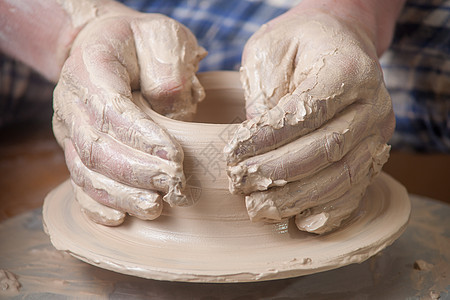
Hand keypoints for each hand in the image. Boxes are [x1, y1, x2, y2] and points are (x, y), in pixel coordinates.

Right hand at [53, 8, 205, 224]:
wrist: (106, 45)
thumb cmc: (140, 43)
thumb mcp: (162, 37)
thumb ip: (169, 70)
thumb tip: (172, 115)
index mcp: (91, 69)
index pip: (113, 110)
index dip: (143, 138)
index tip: (176, 158)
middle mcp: (72, 104)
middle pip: (96, 148)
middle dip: (136, 173)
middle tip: (172, 186)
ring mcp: (71, 130)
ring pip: (85, 172)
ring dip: (120, 195)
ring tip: (155, 208)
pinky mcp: (77, 150)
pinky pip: (79, 183)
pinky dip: (97, 205)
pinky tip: (120, 219)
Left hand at [225, 9, 394, 232]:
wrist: (337, 42)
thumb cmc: (297, 45)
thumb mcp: (270, 51)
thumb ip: (264, 96)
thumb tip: (251, 149)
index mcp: (348, 69)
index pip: (307, 113)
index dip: (267, 139)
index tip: (231, 154)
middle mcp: (373, 104)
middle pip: (327, 150)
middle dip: (277, 173)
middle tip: (239, 183)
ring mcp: (377, 134)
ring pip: (343, 177)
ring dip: (296, 198)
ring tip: (257, 208)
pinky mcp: (373, 154)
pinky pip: (357, 190)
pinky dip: (330, 211)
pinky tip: (301, 221)